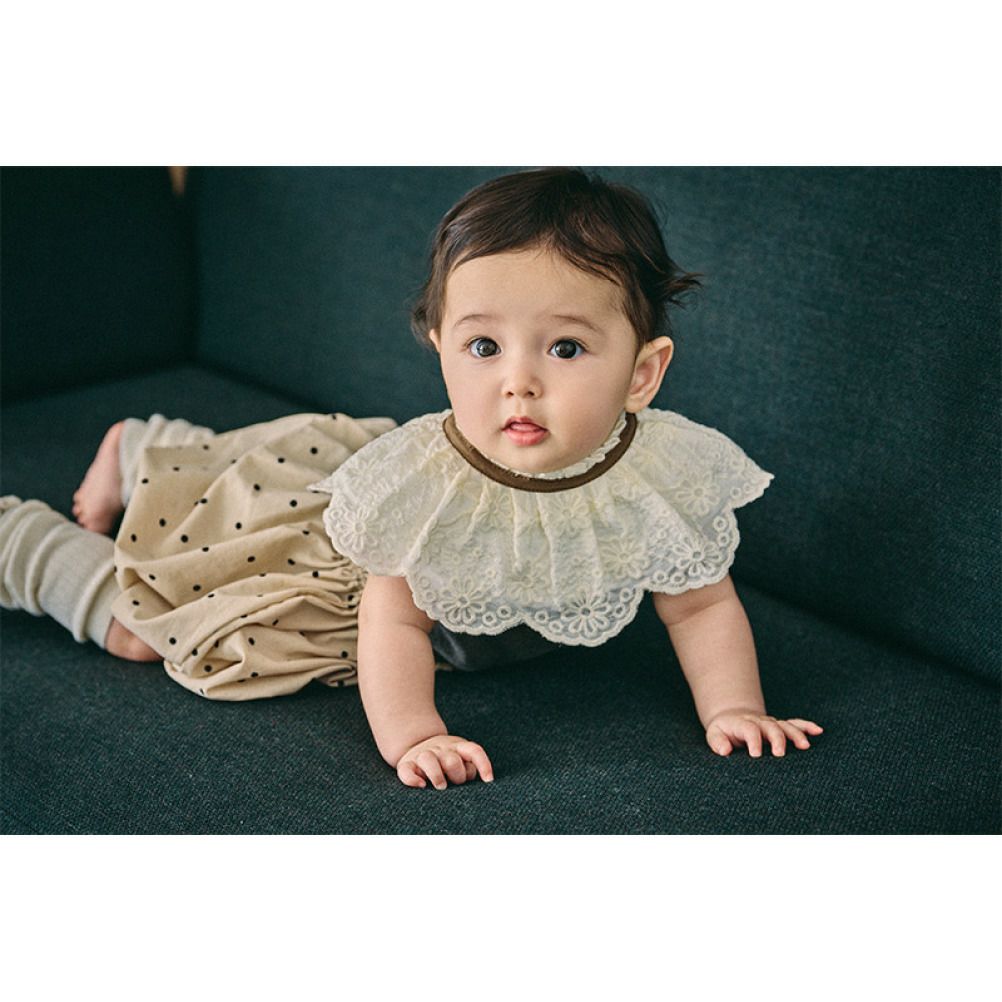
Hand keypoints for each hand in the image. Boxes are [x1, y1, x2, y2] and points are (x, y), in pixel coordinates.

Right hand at [396, 734, 494, 789]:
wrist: (418, 745)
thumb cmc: (446, 761)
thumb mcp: (461, 759)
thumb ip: (469, 769)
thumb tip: (479, 782)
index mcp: (457, 747)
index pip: (474, 751)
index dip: (483, 764)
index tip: (488, 780)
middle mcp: (440, 750)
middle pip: (452, 760)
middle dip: (457, 774)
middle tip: (455, 784)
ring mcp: (422, 755)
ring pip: (428, 760)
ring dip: (436, 775)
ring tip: (441, 786)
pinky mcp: (406, 764)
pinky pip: (406, 771)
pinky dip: (412, 779)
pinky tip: (421, 786)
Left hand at [705, 709, 822, 757]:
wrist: (732, 718)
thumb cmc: (723, 732)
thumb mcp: (714, 735)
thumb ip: (717, 742)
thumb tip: (725, 751)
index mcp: (742, 724)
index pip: (749, 729)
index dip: (753, 740)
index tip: (756, 755)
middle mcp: (759, 722)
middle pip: (771, 726)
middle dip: (777, 739)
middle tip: (780, 754)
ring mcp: (771, 723)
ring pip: (785, 725)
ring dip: (796, 734)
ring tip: (805, 746)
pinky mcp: (780, 726)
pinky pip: (795, 724)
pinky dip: (806, 726)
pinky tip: (818, 731)